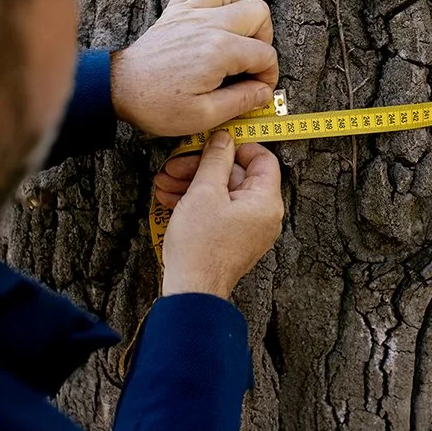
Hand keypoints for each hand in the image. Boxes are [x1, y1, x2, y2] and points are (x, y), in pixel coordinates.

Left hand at [111, 0, 278, 136]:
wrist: (119, 89)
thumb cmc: (157, 105)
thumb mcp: (205, 116)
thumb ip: (241, 101)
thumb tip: (263, 92)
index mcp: (220, 50)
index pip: (265, 54)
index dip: (268, 76)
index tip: (258, 90)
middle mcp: (208, 24)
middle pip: (258, 12)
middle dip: (264, 38)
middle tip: (252, 61)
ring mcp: (190, 13)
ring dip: (239, 7)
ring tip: (236, 33)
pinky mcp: (175, 11)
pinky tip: (209, 16)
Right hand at [160, 131, 282, 298]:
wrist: (192, 290)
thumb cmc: (201, 247)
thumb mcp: (205, 192)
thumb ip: (216, 160)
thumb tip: (224, 139)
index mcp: (266, 202)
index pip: (263, 159)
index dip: (237, 147)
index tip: (213, 143)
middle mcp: (263, 216)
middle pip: (237, 176)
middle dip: (203, 167)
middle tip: (176, 165)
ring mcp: (248, 229)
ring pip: (223, 193)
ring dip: (194, 184)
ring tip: (165, 183)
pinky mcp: (232, 239)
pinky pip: (218, 211)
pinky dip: (197, 202)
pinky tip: (171, 198)